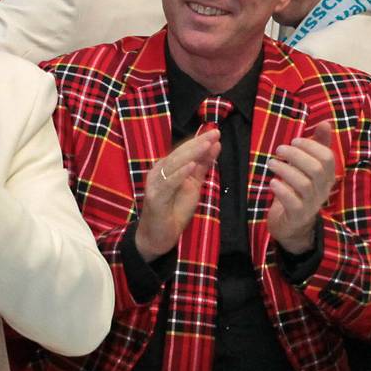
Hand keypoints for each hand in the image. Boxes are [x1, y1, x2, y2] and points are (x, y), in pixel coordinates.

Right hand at [133, 126, 218, 259]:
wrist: (158, 238)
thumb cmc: (174, 210)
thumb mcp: (193, 185)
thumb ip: (202, 166)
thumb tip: (215, 145)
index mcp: (168, 168)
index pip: (184, 151)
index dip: (199, 141)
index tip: (216, 132)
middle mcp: (159, 172)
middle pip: (179, 154)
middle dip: (197, 142)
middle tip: (214, 133)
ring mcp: (156, 184)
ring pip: (173, 164)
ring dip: (191, 153)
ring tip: (206, 144)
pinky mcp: (155, 198)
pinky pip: (168, 184)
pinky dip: (179, 174)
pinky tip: (191, 165)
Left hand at [265, 121, 339, 254]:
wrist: (293, 226)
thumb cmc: (298, 191)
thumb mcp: (308, 168)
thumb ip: (318, 146)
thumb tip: (326, 123)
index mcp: (327, 176)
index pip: (327, 157)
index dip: (310, 145)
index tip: (293, 141)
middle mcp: (323, 190)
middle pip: (316, 169)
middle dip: (296, 155)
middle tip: (279, 150)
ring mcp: (311, 204)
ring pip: (304, 184)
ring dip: (285, 170)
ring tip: (271, 163)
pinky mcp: (297, 216)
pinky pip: (292, 202)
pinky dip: (281, 189)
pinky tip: (272, 182)